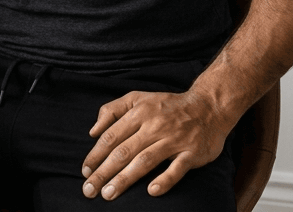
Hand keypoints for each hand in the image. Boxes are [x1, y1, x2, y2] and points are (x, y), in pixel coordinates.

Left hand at [80, 89, 234, 200]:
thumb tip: (92, 131)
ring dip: (125, 179)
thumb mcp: (137, 98)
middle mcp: (154, 126)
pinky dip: (164, 180)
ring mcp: (173, 140)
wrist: (208, 106)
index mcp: (139, 113)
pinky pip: (176, 169)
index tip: (85, 171)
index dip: (96, 155)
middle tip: (89, 190)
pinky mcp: (191, 152)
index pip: (111, 136)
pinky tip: (151, 191)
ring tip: (109, 194)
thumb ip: (112, 110)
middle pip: (123, 152)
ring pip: (144, 161)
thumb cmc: (167, 106)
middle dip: (103, 172)